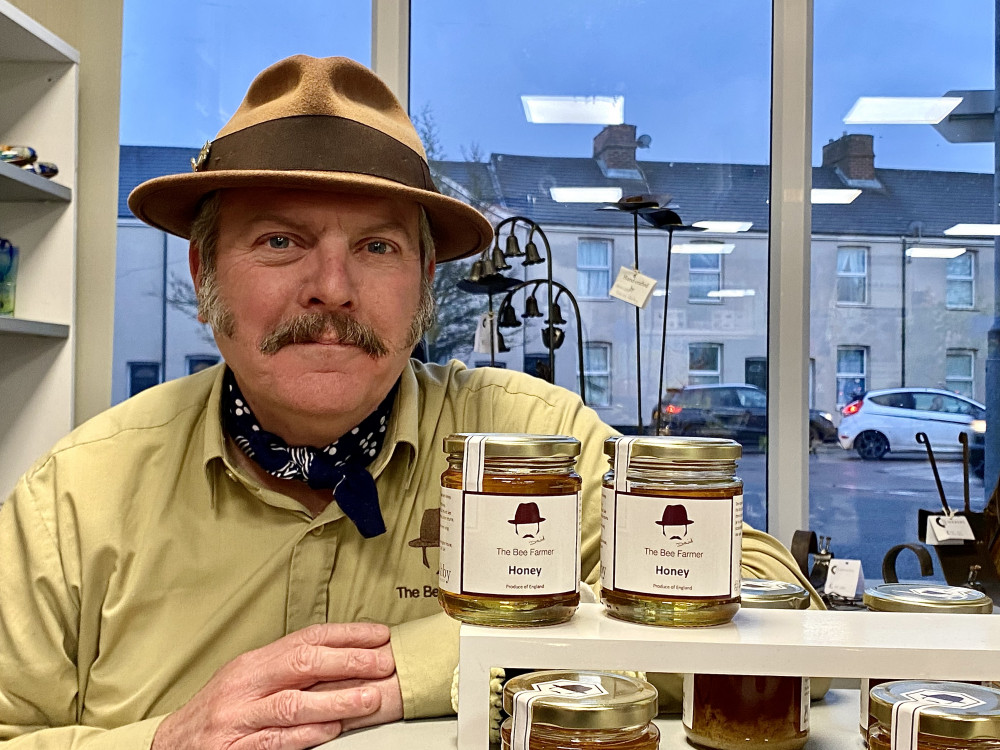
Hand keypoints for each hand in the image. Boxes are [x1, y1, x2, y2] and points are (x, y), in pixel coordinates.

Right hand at [151, 622, 393, 749]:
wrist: (170, 746)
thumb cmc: (221, 710)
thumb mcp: (251, 680)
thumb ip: (290, 669)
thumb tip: (347, 658)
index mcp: (255, 662)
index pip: (308, 638)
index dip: (348, 634)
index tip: (381, 635)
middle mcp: (246, 685)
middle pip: (303, 663)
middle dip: (348, 661)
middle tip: (383, 663)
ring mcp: (239, 718)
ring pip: (293, 704)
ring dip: (336, 700)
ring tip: (368, 699)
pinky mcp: (234, 749)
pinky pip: (275, 740)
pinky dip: (306, 734)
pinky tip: (331, 729)